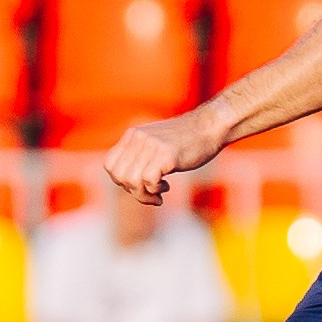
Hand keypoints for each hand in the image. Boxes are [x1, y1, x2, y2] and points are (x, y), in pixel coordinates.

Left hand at [105, 110, 225, 204]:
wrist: (212, 126)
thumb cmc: (187, 141)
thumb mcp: (156, 144)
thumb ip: (140, 157)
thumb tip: (128, 184)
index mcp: (133, 135)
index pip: (110, 165)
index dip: (121, 182)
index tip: (140, 185)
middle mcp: (138, 137)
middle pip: (119, 176)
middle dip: (133, 192)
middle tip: (151, 193)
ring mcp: (151, 144)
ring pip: (132, 181)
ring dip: (145, 194)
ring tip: (160, 192)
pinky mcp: (166, 154)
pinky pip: (148, 181)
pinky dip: (155, 191)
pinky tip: (167, 186)